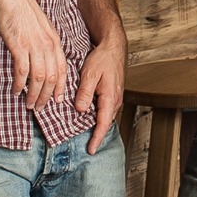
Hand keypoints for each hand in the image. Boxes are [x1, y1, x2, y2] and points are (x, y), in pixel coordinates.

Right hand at [0, 0, 67, 109]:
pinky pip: (22, 71)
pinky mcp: (19, 46)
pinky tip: (16, 90)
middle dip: (46, 96)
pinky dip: (20, 84)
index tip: (56, 100)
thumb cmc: (22, 11)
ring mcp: (34, 45)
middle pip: (52, 77)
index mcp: (54, 40)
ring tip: (28, 104)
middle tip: (39, 107)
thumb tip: (43, 59)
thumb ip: (44, 43)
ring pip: (39, 78)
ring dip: (33, 94)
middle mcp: (47, 44)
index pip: (62, 69)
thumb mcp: (40, 27)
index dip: (61, 87)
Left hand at [76, 31, 127, 153]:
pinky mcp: (112, 94)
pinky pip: (105, 109)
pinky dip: (98, 116)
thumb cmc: (103, 59)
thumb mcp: (90, 74)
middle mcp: (115, 100)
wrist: (114, 47)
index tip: (90, 150)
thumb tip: (81, 110)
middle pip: (105, 123)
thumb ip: (85, 93)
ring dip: (97, 126)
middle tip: (86, 147)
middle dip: (97, 135)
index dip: (97, 138)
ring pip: (105, 116)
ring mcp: (115, 97)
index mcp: (110, 97)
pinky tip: (89, 117)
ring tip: (86, 136)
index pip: (103, 123)